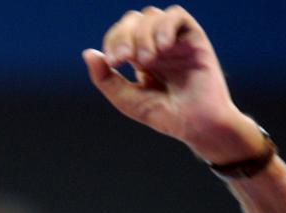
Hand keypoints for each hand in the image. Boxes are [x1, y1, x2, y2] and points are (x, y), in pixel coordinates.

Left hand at [83, 6, 264, 163]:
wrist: (196, 125)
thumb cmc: (165, 115)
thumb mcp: (127, 100)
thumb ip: (105, 78)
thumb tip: (88, 53)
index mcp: (140, 57)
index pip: (120, 34)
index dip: (113, 41)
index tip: (114, 62)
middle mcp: (157, 45)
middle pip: (134, 20)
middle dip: (124, 35)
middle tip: (124, 58)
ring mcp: (175, 40)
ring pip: (152, 15)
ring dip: (144, 34)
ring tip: (147, 60)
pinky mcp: (194, 39)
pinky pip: (177, 16)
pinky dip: (165, 26)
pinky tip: (162, 47)